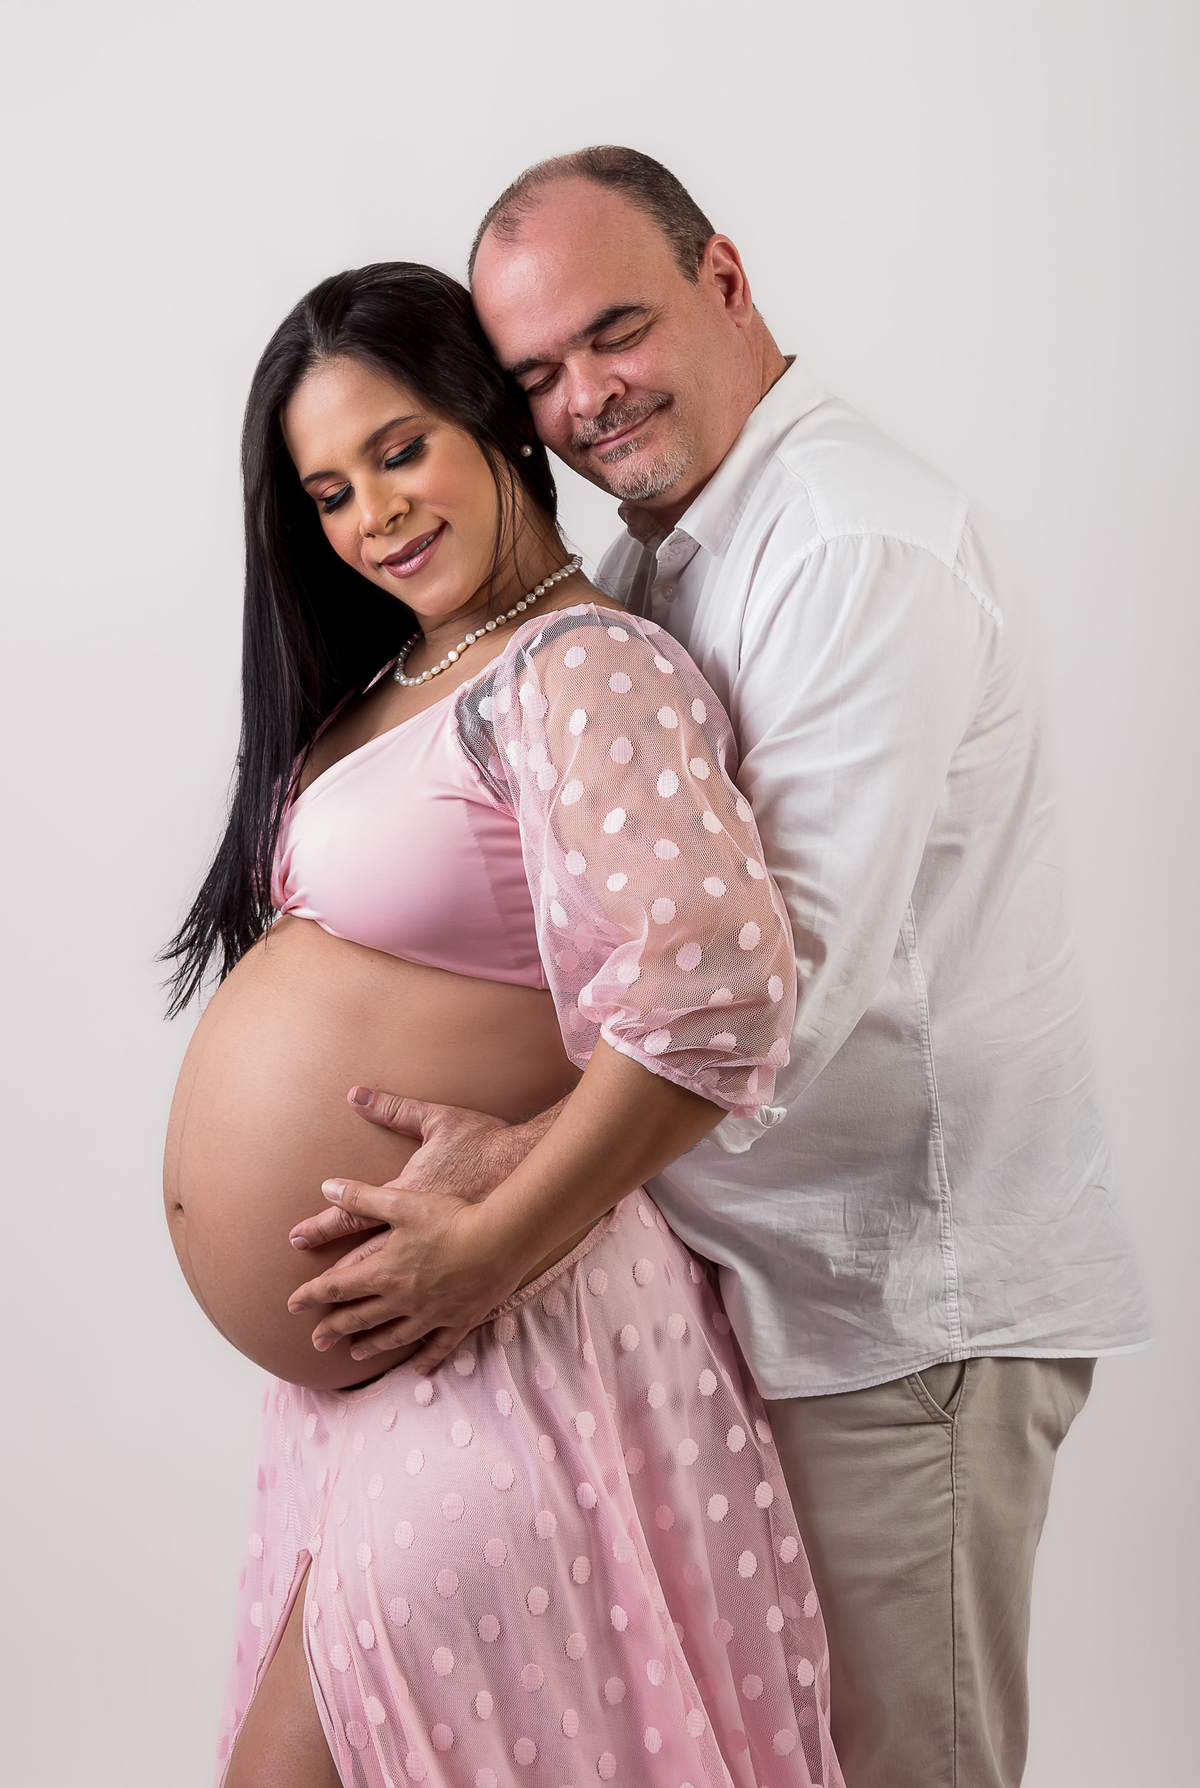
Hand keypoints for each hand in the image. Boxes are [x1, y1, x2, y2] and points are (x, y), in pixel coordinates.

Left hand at [286, 1087, 558, 1372]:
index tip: (291, 1305)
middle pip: (360, 1317)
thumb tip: (325, 1187)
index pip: (338, 1286)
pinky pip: (439, 1346)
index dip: (312, 1294)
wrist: (500, 1239)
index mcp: (384, 1270)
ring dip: (371, 1344)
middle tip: (315, 1341)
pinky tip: (419, 1370)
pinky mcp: (460, 1320)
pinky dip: (427, 1359)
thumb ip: (361, 1196)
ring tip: (356, 1352)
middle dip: (334, 1328)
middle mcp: (402, 1299)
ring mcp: (431, 1314)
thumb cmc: (452, 1216)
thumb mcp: (402, 1200)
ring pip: (394, 1335)